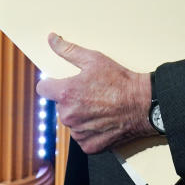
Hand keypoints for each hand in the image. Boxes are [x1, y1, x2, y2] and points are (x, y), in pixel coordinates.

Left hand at [36, 33, 161, 153]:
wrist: (143, 105)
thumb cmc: (119, 81)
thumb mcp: (93, 59)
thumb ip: (68, 50)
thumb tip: (52, 39)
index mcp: (66, 93)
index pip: (42, 89)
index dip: (51, 84)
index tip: (61, 83)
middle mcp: (68, 115)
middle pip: (59, 105)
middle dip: (70, 99)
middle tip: (90, 93)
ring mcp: (78, 132)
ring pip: (70, 121)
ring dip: (79, 115)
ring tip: (99, 106)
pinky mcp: (88, 145)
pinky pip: (81, 136)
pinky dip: (89, 130)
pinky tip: (102, 120)